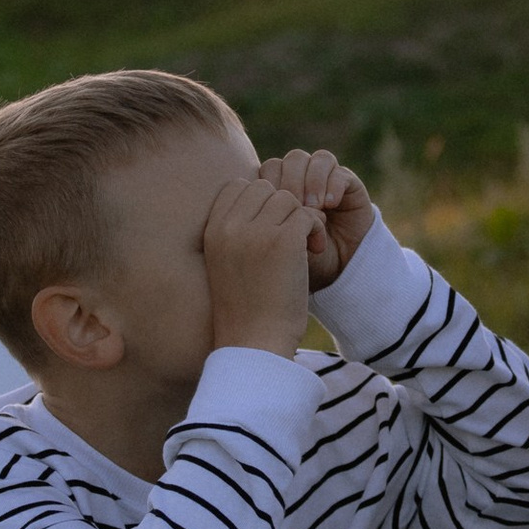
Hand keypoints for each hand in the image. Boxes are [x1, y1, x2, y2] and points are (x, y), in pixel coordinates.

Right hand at [204, 175, 316, 355]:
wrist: (256, 343)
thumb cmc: (245, 308)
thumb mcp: (226, 263)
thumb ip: (236, 231)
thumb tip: (265, 196)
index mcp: (212, 230)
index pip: (237, 185)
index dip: (259, 200)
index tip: (269, 227)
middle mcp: (230, 226)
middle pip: (265, 188)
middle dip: (282, 208)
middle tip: (292, 236)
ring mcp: (256, 232)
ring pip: (288, 199)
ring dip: (302, 218)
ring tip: (305, 246)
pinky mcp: (284, 241)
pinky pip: (307, 215)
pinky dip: (316, 229)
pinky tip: (314, 251)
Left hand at [257, 147, 374, 291]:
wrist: (339, 271)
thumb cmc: (301, 263)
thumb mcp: (276, 249)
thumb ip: (259, 229)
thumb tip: (239, 213)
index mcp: (279, 191)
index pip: (268, 170)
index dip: (270, 185)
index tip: (271, 212)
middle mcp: (302, 180)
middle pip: (291, 160)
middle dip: (291, 182)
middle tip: (295, 206)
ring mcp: (326, 180)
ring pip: (315, 159)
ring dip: (312, 181)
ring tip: (315, 207)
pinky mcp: (349, 185)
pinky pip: (339, 171)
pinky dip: (333, 185)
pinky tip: (329, 205)